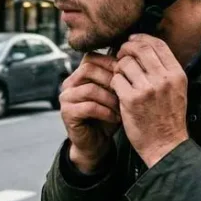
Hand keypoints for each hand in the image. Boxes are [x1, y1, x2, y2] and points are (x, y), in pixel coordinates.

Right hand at [59, 53, 120, 173]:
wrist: (96, 143)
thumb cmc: (108, 115)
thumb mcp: (115, 93)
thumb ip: (118, 77)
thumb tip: (134, 57)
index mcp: (79, 74)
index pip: (92, 57)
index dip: (111, 63)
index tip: (129, 74)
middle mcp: (69, 83)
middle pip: (88, 68)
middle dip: (111, 79)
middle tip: (127, 90)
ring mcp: (66, 98)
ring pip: (90, 88)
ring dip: (110, 98)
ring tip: (122, 107)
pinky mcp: (67, 113)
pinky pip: (89, 107)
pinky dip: (105, 112)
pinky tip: (115, 118)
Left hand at [112, 35, 189, 167]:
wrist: (165, 146)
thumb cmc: (168, 119)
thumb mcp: (177, 90)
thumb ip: (165, 70)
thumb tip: (146, 47)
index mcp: (177, 75)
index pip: (158, 44)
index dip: (142, 38)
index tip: (132, 40)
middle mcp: (164, 79)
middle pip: (140, 48)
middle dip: (126, 48)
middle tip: (120, 54)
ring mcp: (147, 89)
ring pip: (125, 63)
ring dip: (119, 67)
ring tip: (120, 77)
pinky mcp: (131, 100)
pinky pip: (116, 79)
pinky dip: (114, 82)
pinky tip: (118, 90)